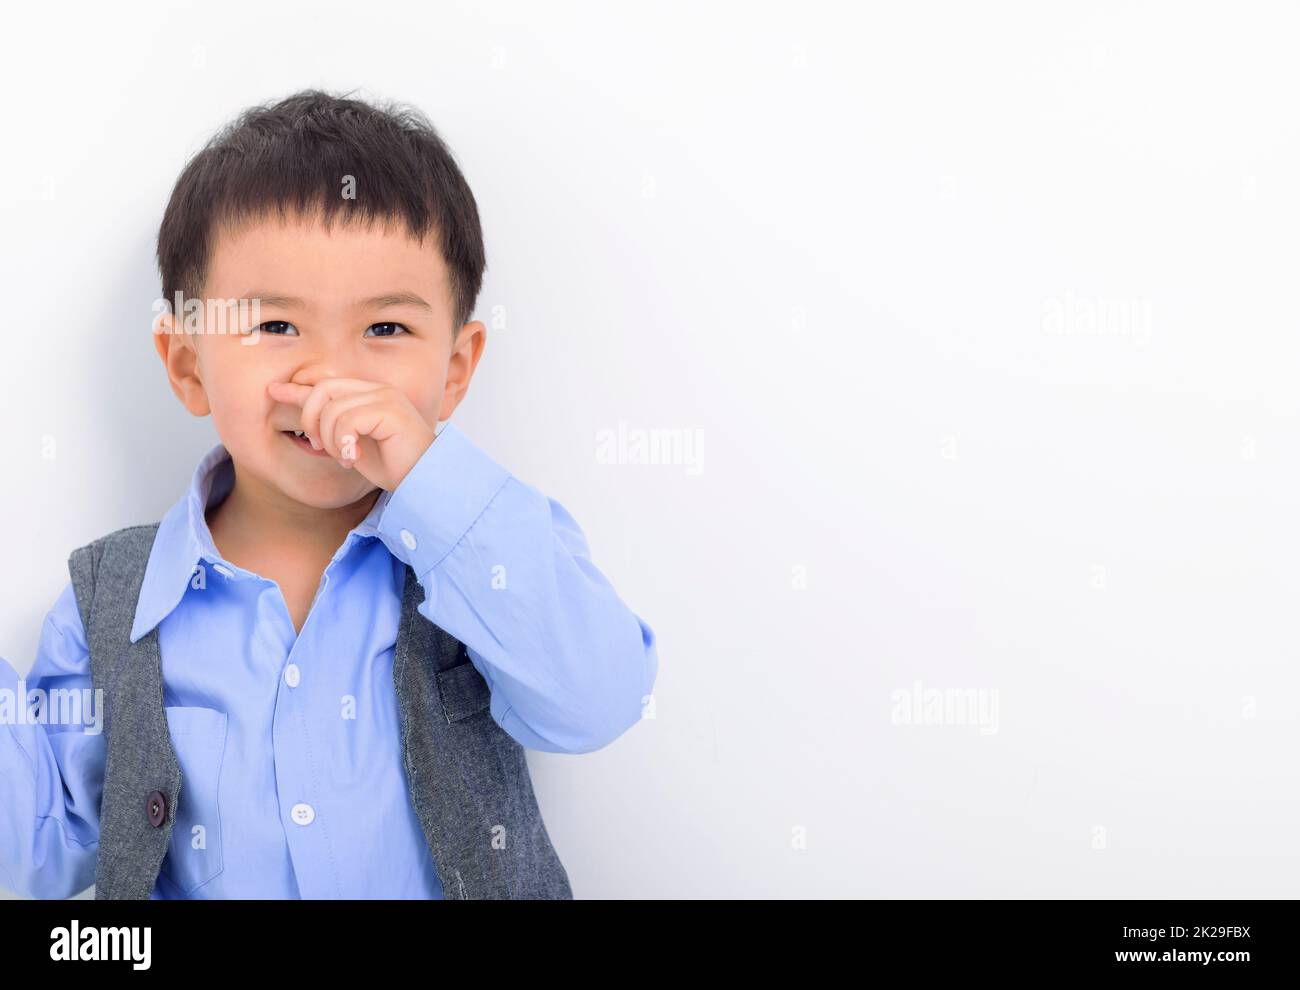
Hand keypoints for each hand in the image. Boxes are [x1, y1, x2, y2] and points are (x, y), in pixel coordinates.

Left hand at [266, 378, 436, 490]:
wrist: (424, 482)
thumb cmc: (394, 466)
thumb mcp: (351, 444)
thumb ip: (330, 425)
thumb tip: (300, 411)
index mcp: (370, 394)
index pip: (326, 384)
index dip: (297, 388)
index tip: (274, 391)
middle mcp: (378, 390)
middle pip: (323, 390)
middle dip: (311, 420)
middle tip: (322, 447)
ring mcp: (386, 398)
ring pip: (332, 409)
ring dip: (331, 439)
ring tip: (347, 457)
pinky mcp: (391, 411)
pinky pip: (348, 421)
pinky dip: (344, 443)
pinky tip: (355, 458)